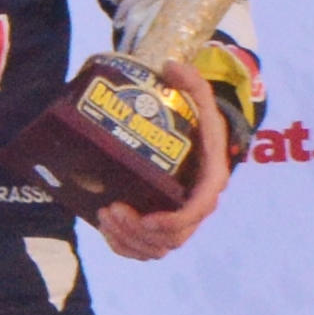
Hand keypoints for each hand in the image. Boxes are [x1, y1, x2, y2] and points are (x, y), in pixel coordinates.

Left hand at [88, 74, 232, 261]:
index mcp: (209, 181)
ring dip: (129, 240)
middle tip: (110, 210)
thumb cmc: (197, 121)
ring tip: (104, 216)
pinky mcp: (160, 225)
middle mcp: (196, 206)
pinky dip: (126, 247)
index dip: (173, 221)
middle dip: (139, 231)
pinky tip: (107, 230)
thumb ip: (193, 83)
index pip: (197, 212)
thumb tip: (172, 66)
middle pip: (172, 237)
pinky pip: (146, 249)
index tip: (146, 217)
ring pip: (157, 247)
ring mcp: (178, 219)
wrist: (192, 137)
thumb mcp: (200, 100)